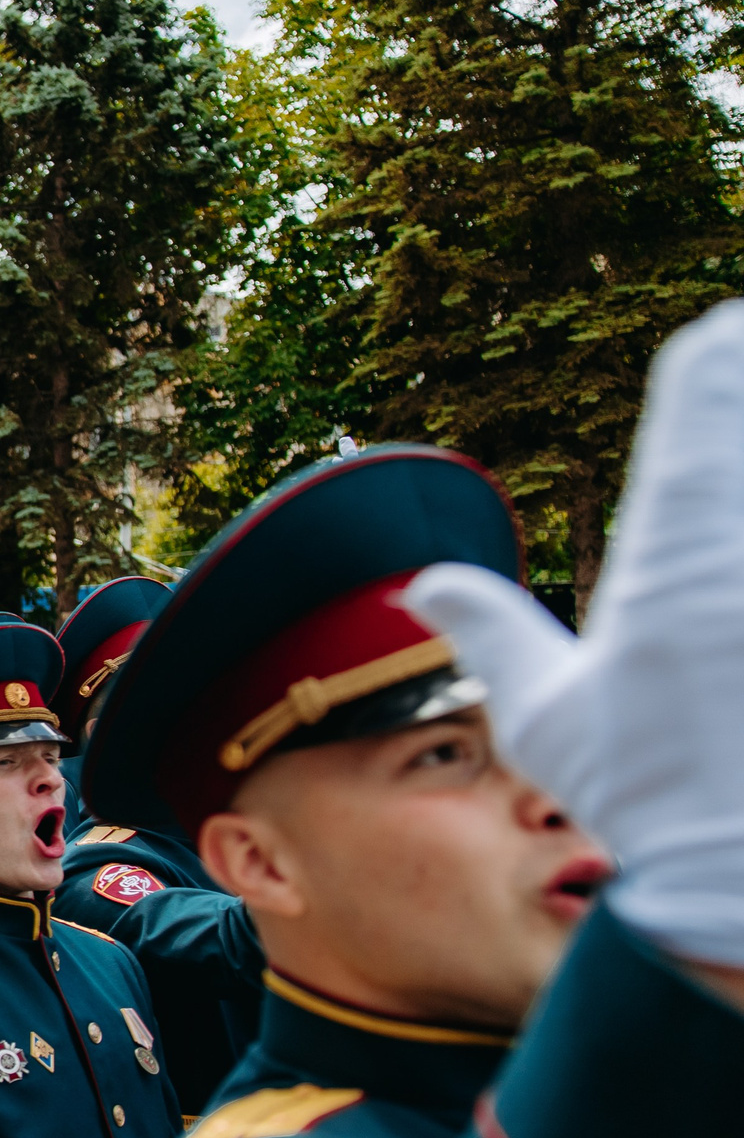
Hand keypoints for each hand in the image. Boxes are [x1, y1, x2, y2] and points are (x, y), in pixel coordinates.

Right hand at [406, 302, 743, 967]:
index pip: (710, 383)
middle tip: (735, 364)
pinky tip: (742, 608)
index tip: (728, 334)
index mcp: (681, 544)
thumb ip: (490, 631)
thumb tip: (424, 584)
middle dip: (743, 384)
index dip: (720, 354)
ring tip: (730, 505)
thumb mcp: (551, 719)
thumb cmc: (654, 804)